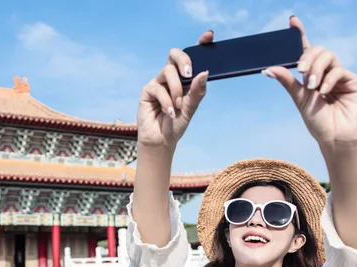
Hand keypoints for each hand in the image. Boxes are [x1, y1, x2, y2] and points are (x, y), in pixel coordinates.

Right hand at [137, 31, 211, 148]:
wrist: (162, 140)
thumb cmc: (176, 124)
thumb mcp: (191, 108)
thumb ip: (197, 92)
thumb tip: (204, 73)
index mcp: (185, 79)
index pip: (192, 57)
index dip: (200, 44)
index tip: (209, 36)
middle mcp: (172, 77)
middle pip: (175, 54)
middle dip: (184, 60)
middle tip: (189, 73)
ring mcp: (159, 82)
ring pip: (168, 71)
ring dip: (176, 90)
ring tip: (179, 106)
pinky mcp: (148, 91)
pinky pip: (158, 88)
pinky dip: (167, 101)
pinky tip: (170, 112)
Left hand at [263, 16, 356, 147]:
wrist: (334, 138)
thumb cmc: (317, 121)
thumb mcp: (299, 99)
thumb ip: (288, 81)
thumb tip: (268, 68)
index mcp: (311, 74)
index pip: (305, 50)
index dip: (300, 34)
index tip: (292, 20)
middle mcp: (325, 72)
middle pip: (317, 50)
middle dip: (307, 57)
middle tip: (301, 71)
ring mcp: (339, 75)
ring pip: (328, 56)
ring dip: (316, 68)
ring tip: (312, 86)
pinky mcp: (352, 81)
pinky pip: (339, 70)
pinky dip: (328, 79)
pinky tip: (323, 91)